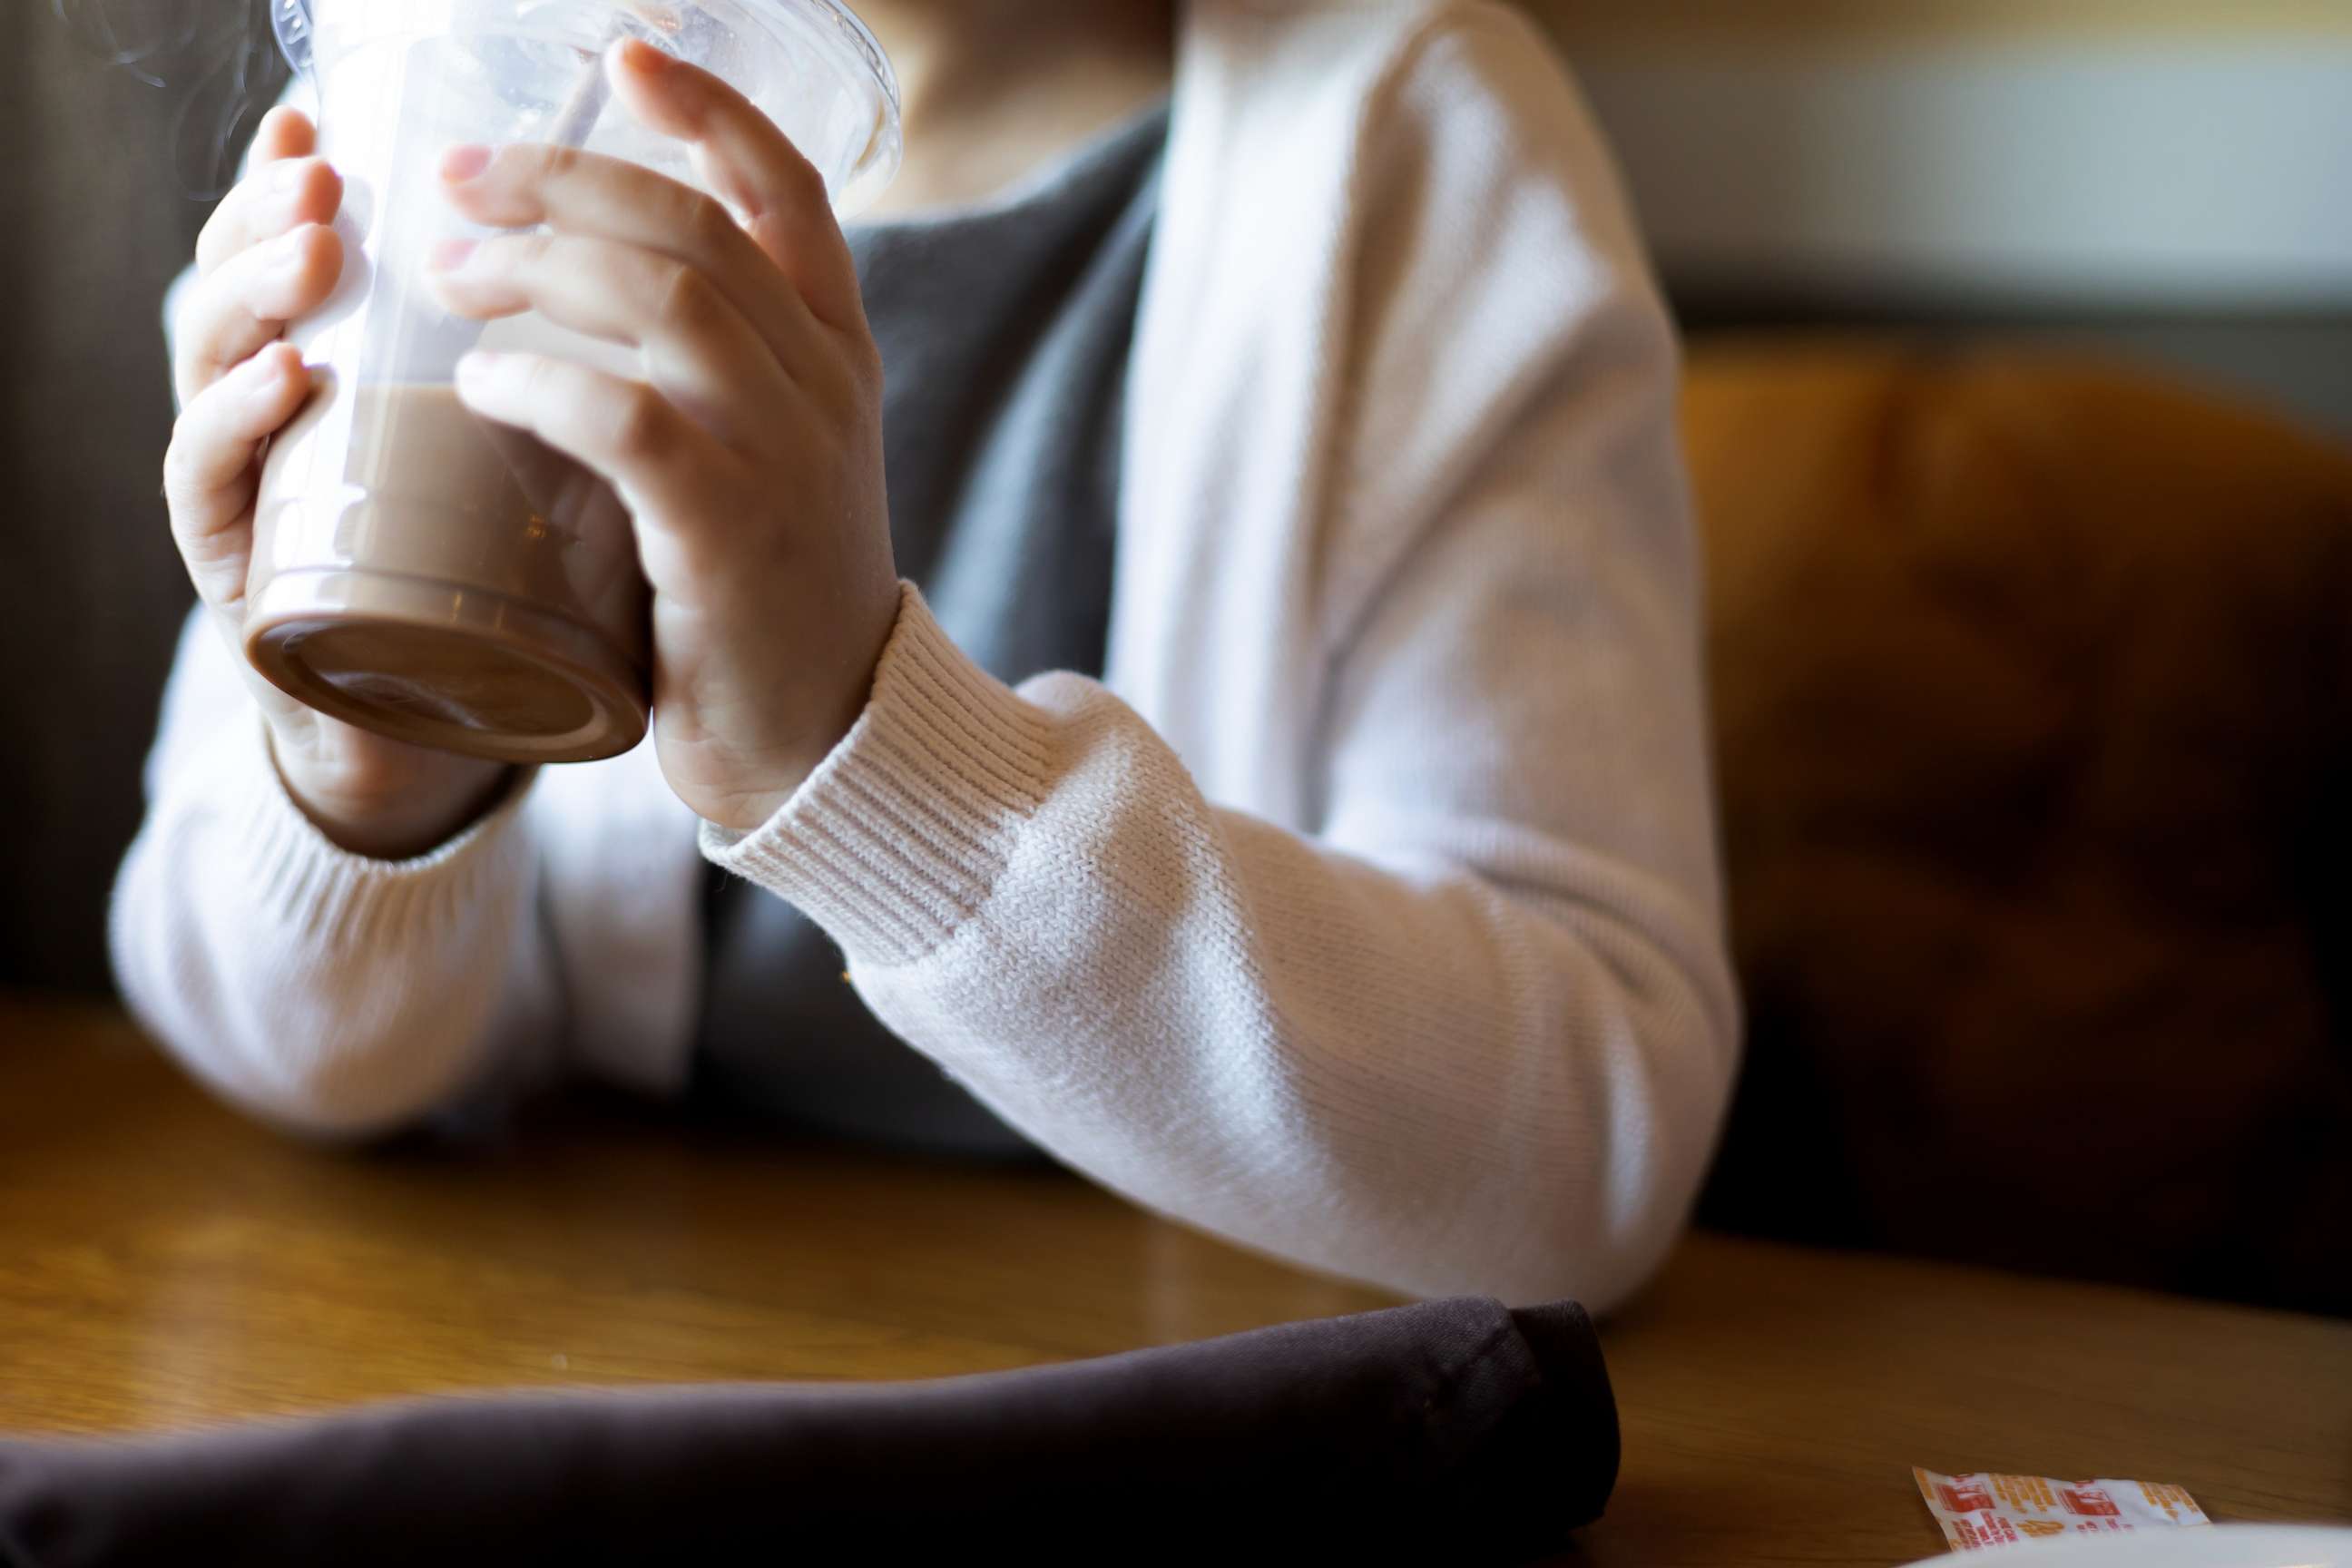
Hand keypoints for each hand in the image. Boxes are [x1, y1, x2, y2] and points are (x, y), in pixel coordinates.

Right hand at [163, 108, 513, 858]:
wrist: (462, 731)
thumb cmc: (506, 578)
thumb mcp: (541, 451)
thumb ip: (562, 362)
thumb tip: (668, 258)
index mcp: (353, 368)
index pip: (305, 247)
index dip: (303, 178)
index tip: (327, 124)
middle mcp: (291, 412)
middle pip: (248, 280)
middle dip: (273, 215)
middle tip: (321, 177)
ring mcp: (261, 489)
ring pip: (216, 359)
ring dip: (254, 295)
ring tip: (312, 255)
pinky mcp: (252, 573)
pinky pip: (219, 482)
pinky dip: (241, 423)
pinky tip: (287, 380)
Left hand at [427, 38, 900, 832]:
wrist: (828, 740)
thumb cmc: (770, 595)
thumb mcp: (774, 457)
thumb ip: (718, 368)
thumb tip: (581, 278)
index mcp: (838, 356)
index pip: (788, 192)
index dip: (705, 114)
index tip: (626, 57)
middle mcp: (825, 389)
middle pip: (695, 230)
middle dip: (563, 182)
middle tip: (459, 179)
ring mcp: (787, 459)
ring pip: (667, 302)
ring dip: (537, 267)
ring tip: (448, 275)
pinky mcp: (732, 536)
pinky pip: (630, 421)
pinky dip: (542, 380)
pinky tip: (481, 378)